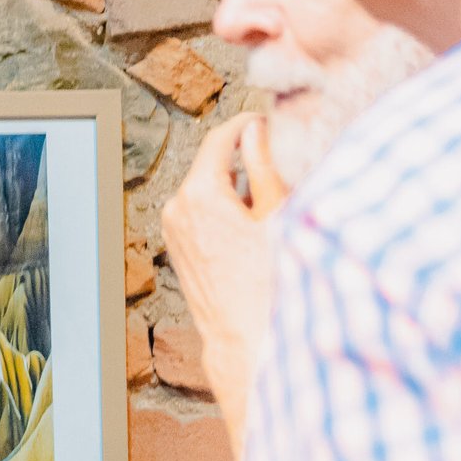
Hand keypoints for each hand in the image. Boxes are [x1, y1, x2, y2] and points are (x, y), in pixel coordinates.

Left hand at [160, 113, 287, 460]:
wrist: (246, 341)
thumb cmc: (269, 284)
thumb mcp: (279, 215)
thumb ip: (266, 164)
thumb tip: (258, 128)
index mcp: (199, 194)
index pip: (221, 137)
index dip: (249, 123)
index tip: (271, 119)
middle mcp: (177, 207)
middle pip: (216, 164)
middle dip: (248, 160)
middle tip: (286, 162)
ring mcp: (173, 228)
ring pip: (211, 189)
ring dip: (241, 188)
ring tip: (277, 205)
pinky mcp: (178, 246)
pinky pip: (204, 213)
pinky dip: (229, 210)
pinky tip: (258, 229)